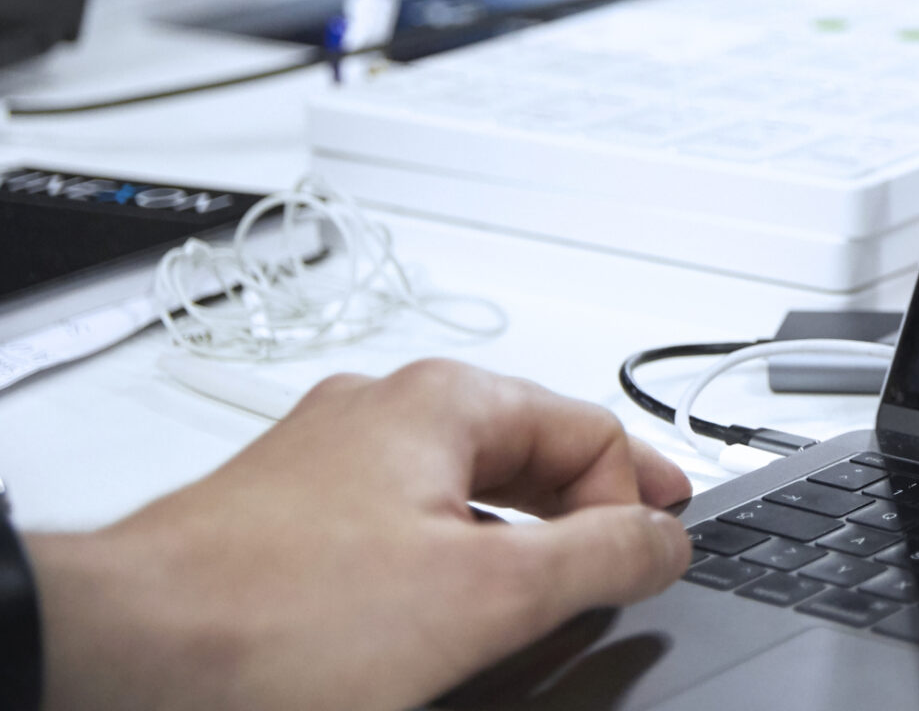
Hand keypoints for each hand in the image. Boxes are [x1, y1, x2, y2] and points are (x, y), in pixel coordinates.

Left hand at [27, 359, 690, 710]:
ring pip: (454, 490)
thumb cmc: (273, 620)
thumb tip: (665, 538)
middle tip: (613, 576)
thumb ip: (600, 559)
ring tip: (521, 614)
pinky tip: (426, 628)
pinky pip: (391, 528)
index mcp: (442, 400)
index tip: (657, 559)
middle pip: (523, 450)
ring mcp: (319, 465)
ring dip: (506, 546)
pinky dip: (436, 566)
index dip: (640, 500)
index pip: (590, 431)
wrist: (115, 657)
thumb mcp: (486, 596)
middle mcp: (378, 412)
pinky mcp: (275, 522)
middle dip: (577, 519)